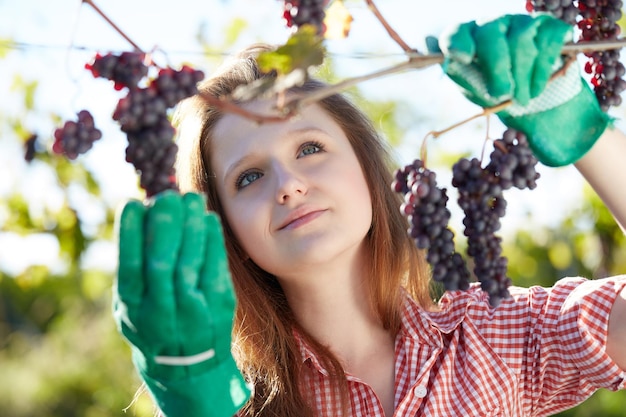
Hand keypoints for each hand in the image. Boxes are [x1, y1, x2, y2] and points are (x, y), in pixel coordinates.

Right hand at [114, 191, 248, 415]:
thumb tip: (140, 218)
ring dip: (190, 226)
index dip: (129, 233)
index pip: (129, 266)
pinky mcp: (218, 307)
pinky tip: (208, 219)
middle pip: (161, 262)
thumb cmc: (154, 324)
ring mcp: (191, 311)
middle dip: (164, 224)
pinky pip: (215, 268)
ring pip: (190, 262)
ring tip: (190, 199)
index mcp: (133, 308)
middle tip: (168, 197)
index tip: (133, 203)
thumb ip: (133, 271)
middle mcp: (160, 312)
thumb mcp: (132, 307)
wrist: (187, 369)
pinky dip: (211, 240)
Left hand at [427, 14, 610, 166]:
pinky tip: (536, 89)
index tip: (463, 58)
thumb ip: (455, 69)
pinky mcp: (550, 27)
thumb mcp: (470, 84)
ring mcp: (522, 22)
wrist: (527, 97)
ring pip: (521, 42)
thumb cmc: (491, 87)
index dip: (458, 42)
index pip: (457, 33)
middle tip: (501, 94)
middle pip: (493, 37)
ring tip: (522, 100)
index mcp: (468, 37)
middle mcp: (494, 24)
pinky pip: (547, 43)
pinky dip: (541, 71)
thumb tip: (431, 48)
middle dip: (497, 68)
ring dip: (522, 77)